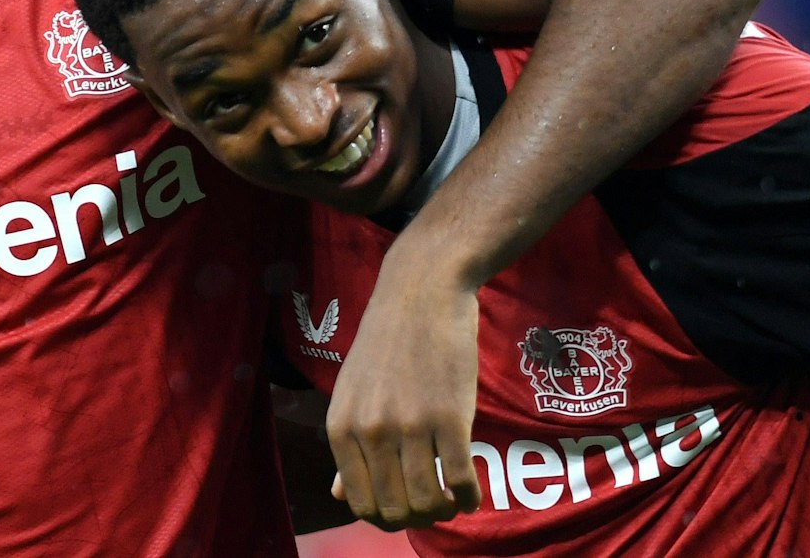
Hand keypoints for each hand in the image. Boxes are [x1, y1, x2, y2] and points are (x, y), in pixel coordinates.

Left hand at [324, 256, 482, 530]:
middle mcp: (371, 432)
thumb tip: (339, 495)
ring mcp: (411, 425)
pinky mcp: (450, 416)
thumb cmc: (386, 342)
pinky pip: (460, 479)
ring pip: (426, 500)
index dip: (385, 517)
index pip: (359, 503)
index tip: (404, 510)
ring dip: (442, 510)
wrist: (421, 292)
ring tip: (451, 500)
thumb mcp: (352, 392)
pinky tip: (470, 493)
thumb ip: (348, 444)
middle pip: (393, 509)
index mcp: (341, 428)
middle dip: (415, 518)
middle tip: (431, 506)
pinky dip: (468, 497)